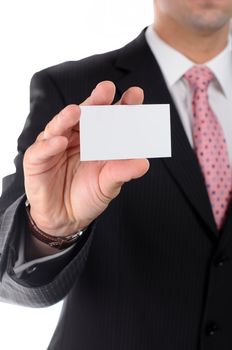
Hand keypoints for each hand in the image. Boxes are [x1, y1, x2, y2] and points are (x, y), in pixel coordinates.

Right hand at [23, 81, 149, 235]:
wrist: (65, 218)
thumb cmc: (86, 196)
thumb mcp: (108, 185)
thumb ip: (122, 172)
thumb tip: (143, 163)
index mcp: (96, 140)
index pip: (110, 119)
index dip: (122, 107)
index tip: (136, 96)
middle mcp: (76, 138)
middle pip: (86, 115)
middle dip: (96, 101)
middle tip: (107, 89)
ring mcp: (55, 145)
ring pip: (60, 126)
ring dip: (67, 117)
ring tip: (78, 111)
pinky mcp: (37, 159)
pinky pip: (42, 150)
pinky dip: (50, 144)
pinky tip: (59, 141)